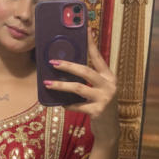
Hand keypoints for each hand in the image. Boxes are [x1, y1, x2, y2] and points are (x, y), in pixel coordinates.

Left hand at [45, 27, 118, 144]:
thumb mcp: (98, 90)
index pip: (98, 56)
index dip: (91, 43)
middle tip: (52, 62)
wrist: (110, 129)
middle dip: (68, 65)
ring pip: (79, 88)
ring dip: (61, 85)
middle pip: (86, 71)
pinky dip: (67, 104)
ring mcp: (105, 98)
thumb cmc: (100, 105)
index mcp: (109, 77)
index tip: (85, 29)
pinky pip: (78, 106)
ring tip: (48, 83)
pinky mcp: (98, 111)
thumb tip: (65, 67)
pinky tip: (60, 103)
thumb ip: (88, 80)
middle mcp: (109, 85)